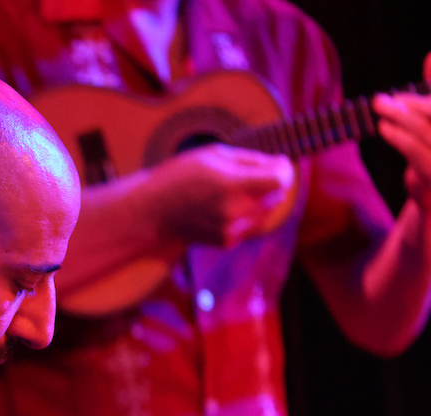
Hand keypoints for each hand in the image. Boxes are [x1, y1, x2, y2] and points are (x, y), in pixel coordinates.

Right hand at [146, 143, 294, 247]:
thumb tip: (279, 165)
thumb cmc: (178, 176)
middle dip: (270, 182)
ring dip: (260, 199)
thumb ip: (250, 160)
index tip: (276, 163)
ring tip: (235, 189)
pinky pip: (252, 225)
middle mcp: (234, 211)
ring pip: (267, 211)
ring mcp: (231, 229)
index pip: (280, 180)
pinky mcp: (226, 242)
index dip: (283, 169)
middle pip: (276, 195)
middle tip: (249, 173)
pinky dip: (247, 215)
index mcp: (232, 185)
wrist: (151, 211)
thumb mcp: (213, 154)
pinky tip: (225, 206)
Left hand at [374, 52, 430, 209]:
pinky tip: (384, 127)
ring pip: (427, 130)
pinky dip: (399, 136)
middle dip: (414, 104)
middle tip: (383, 100)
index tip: (409, 85)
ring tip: (380, 107)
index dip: (426, 96)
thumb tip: (430, 56)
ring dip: (401, 117)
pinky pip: (417, 150)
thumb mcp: (429, 122)